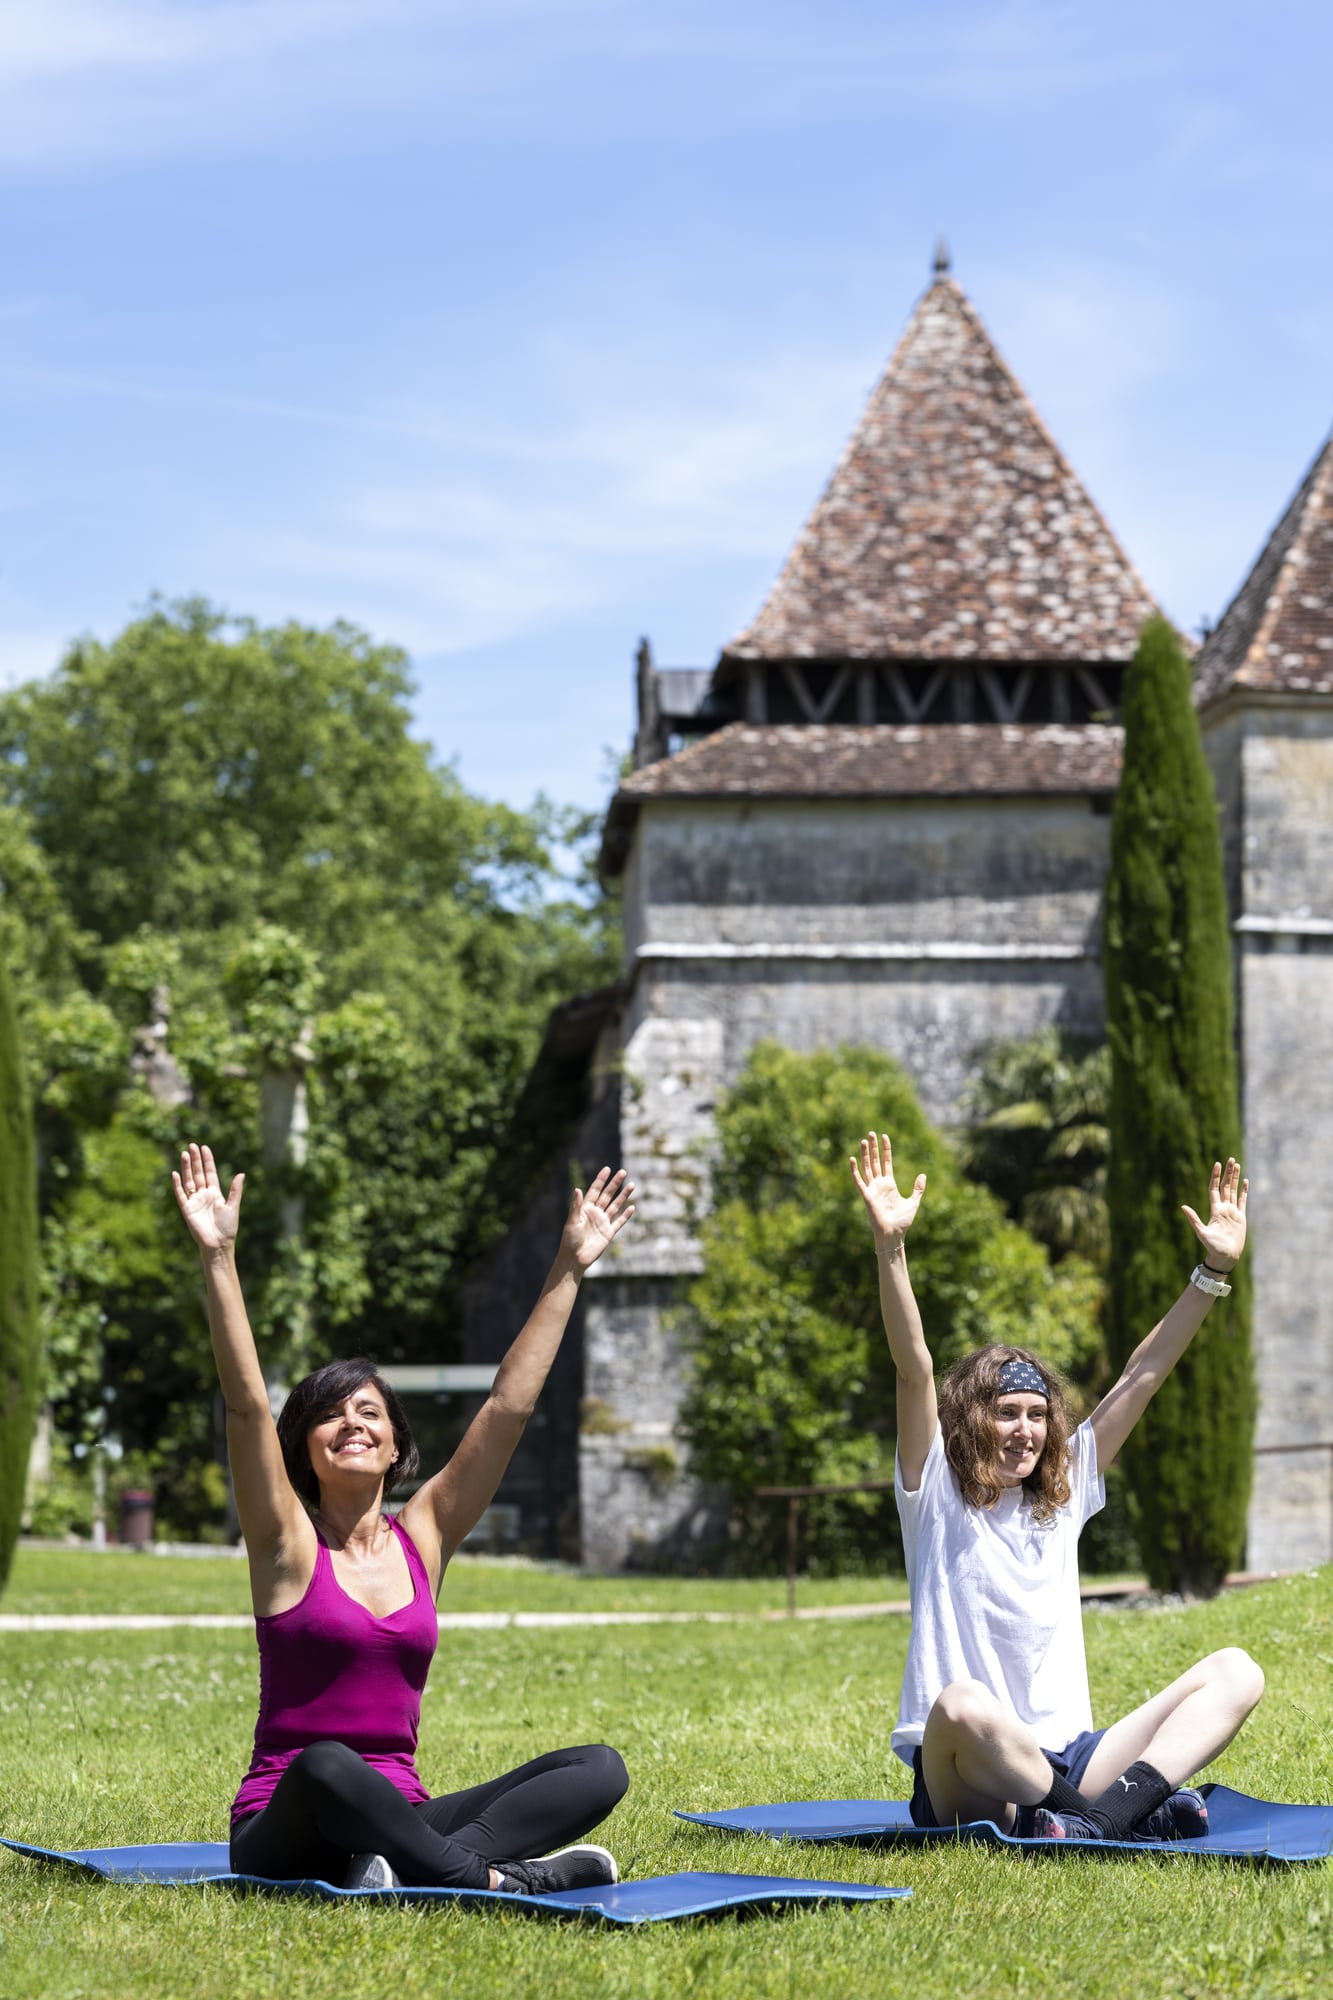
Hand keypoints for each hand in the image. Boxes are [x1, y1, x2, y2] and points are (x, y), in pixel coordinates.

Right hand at [172, 1142, 244, 1252]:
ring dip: (186, 1168)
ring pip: (189, 1181)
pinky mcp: (187, 1209)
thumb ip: (235, 1190)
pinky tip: (175, 1173)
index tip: (205, 1147)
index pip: (210, 1173)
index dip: (207, 1161)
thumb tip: (242, 1173)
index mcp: (215, 1193)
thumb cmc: (228, 1228)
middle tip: (192, 1145)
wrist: (219, 1244)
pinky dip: (177, 1185)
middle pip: (198, 1174)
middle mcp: (203, 1195)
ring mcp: (194, 1202)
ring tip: (184, 1154)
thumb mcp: (233, 1206)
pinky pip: (180, 1194)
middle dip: (195, 1160)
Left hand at [560, 1166, 634, 1271]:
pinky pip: (619, 1222)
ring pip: (615, 1206)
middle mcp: (595, 1213)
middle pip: (607, 1195)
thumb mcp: (572, 1222)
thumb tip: (577, 1189)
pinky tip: (632, 1207)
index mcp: (585, 1209)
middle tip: (623, 1172)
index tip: (607, 1169)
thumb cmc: (569, 1240)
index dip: (600, 1180)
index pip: (594, 1191)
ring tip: (631, 1184)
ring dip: (623, 1196)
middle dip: (614, 1184)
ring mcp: (603, 1223)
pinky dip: (626, 1215)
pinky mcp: (608, 1233)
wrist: (574, 1259)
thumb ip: (576, 1206)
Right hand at [850, 1132, 926, 1244]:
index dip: (885, 1149)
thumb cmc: (903, 1221)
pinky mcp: (866, 1195)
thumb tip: (922, 1174)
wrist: (894, 1234)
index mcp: (889, 1184)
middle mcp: (879, 1184)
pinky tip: (852, 1159)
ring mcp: (872, 1189)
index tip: (885, 1136)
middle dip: (873, 1147)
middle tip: (871, 1133)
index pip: (886, 1162)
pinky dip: (854, 1170)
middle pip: (874, 1161)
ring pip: (867, 1167)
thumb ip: (918, 1188)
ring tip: (864, 1140)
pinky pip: (859, 1181)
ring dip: (865, 1154)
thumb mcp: (914, 1202)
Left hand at [1181, 1157, 1247, 1271]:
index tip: (1217, 1164)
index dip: (1216, 1176)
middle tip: (1230, 1159)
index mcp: (1215, 1210)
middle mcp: (1223, 1208)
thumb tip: (1183, 1206)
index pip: (1215, 1188)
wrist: (1225, 1256)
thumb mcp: (1201, 1232)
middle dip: (1228, 1173)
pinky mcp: (1241, 1217)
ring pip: (1234, 1190)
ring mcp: (1232, 1212)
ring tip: (1236, 1165)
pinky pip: (1242, 1201)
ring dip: (1235, 1178)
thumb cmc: (1212, 1247)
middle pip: (1225, 1186)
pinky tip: (1245, 1181)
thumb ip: (1193, 1219)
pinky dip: (1244, 1191)